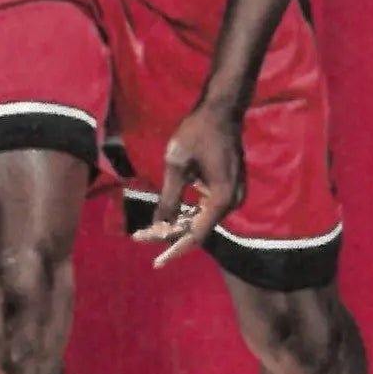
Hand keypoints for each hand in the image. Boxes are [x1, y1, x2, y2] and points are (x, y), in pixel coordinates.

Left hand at [132, 100, 245, 267]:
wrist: (221, 111)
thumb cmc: (197, 132)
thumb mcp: (176, 165)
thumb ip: (168, 198)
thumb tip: (158, 226)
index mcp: (221, 199)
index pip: (195, 234)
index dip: (174, 250)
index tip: (156, 263)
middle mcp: (232, 202)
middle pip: (197, 229)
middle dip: (169, 236)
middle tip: (139, 237)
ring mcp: (233, 195)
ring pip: (201, 220)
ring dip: (176, 225)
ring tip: (146, 230)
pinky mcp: (228, 189)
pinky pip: (206, 209)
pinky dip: (186, 213)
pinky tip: (167, 216)